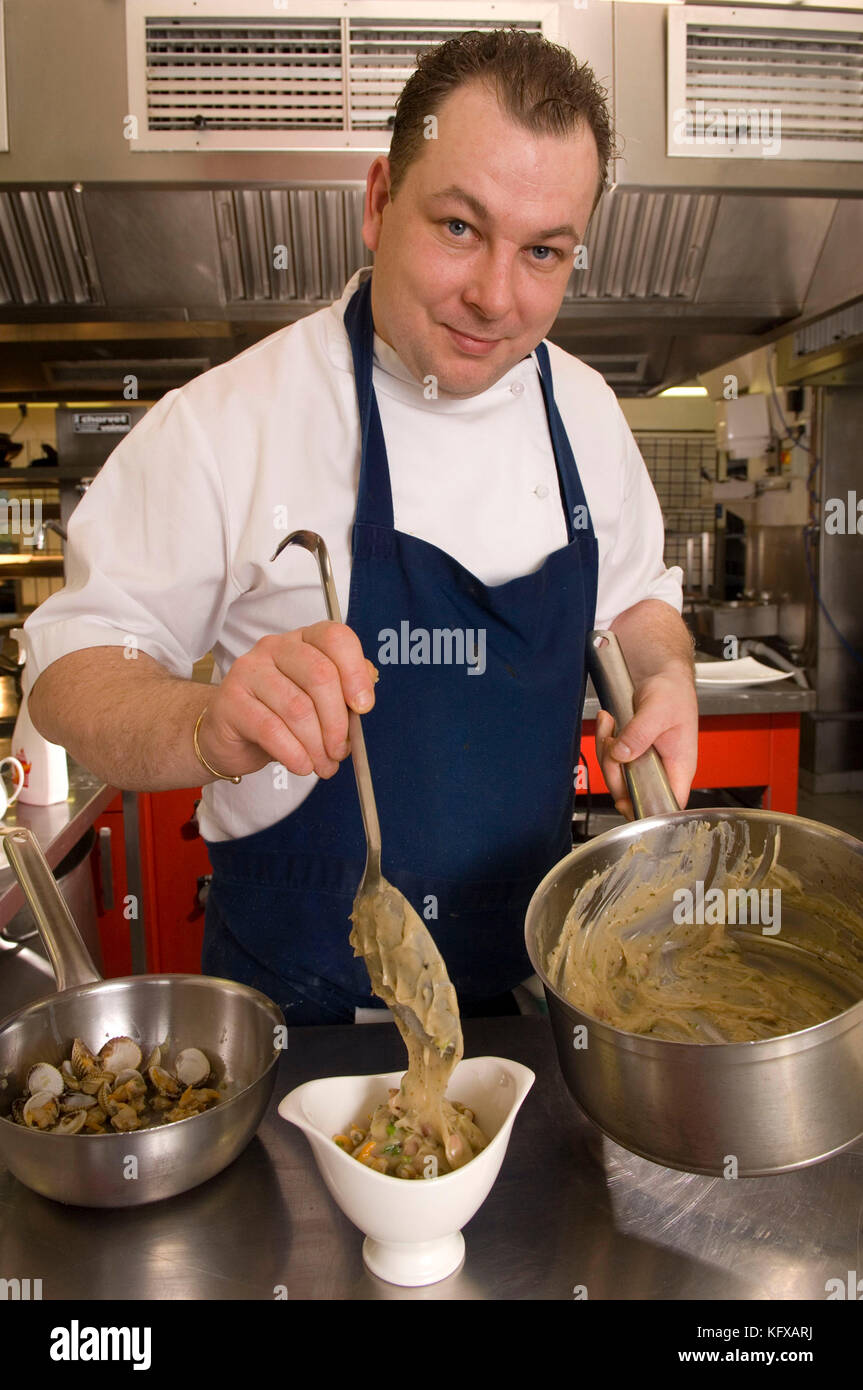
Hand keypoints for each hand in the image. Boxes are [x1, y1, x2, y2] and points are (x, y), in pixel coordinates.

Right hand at [197, 622, 377, 779]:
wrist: (232, 736)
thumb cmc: (281, 715)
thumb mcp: (319, 702)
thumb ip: (345, 694)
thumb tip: (364, 700)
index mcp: (304, 639)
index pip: (335, 638)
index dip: (356, 673)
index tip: (364, 707)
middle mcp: (275, 647)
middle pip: (320, 675)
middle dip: (337, 721)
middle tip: (341, 750)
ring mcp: (249, 670)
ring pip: (298, 707)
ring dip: (317, 745)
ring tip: (323, 765)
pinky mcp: (230, 700)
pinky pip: (271, 729)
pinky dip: (294, 754)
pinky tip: (302, 765)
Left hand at [595, 667, 697, 819]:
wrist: (661, 676)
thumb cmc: (673, 692)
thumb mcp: (658, 709)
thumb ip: (640, 733)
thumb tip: (623, 754)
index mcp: (680, 767)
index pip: (667, 804)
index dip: (645, 810)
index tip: (624, 800)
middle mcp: (663, 770)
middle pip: (632, 792)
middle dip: (614, 769)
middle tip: (613, 741)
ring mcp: (646, 763)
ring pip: (618, 777)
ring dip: (606, 752)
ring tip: (610, 725)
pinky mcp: (633, 754)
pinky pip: (613, 760)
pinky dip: (605, 743)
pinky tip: (609, 725)